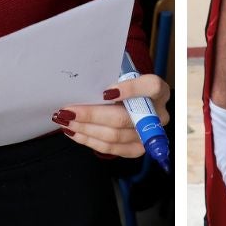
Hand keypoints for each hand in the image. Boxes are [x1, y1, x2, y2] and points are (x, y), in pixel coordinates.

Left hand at [55, 74, 170, 157]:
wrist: (135, 103)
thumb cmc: (126, 86)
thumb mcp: (124, 76)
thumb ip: (111, 78)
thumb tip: (84, 84)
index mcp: (159, 91)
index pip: (151, 87)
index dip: (130, 89)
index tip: (105, 91)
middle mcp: (158, 115)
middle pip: (123, 118)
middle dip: (91, 115)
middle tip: (68, 111)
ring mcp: (148, 135)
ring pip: (114, 136)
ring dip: (86, 129)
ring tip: (66, 121)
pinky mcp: (137, 149)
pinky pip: (111, 148)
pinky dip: (89, 140)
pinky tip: (74, 132)